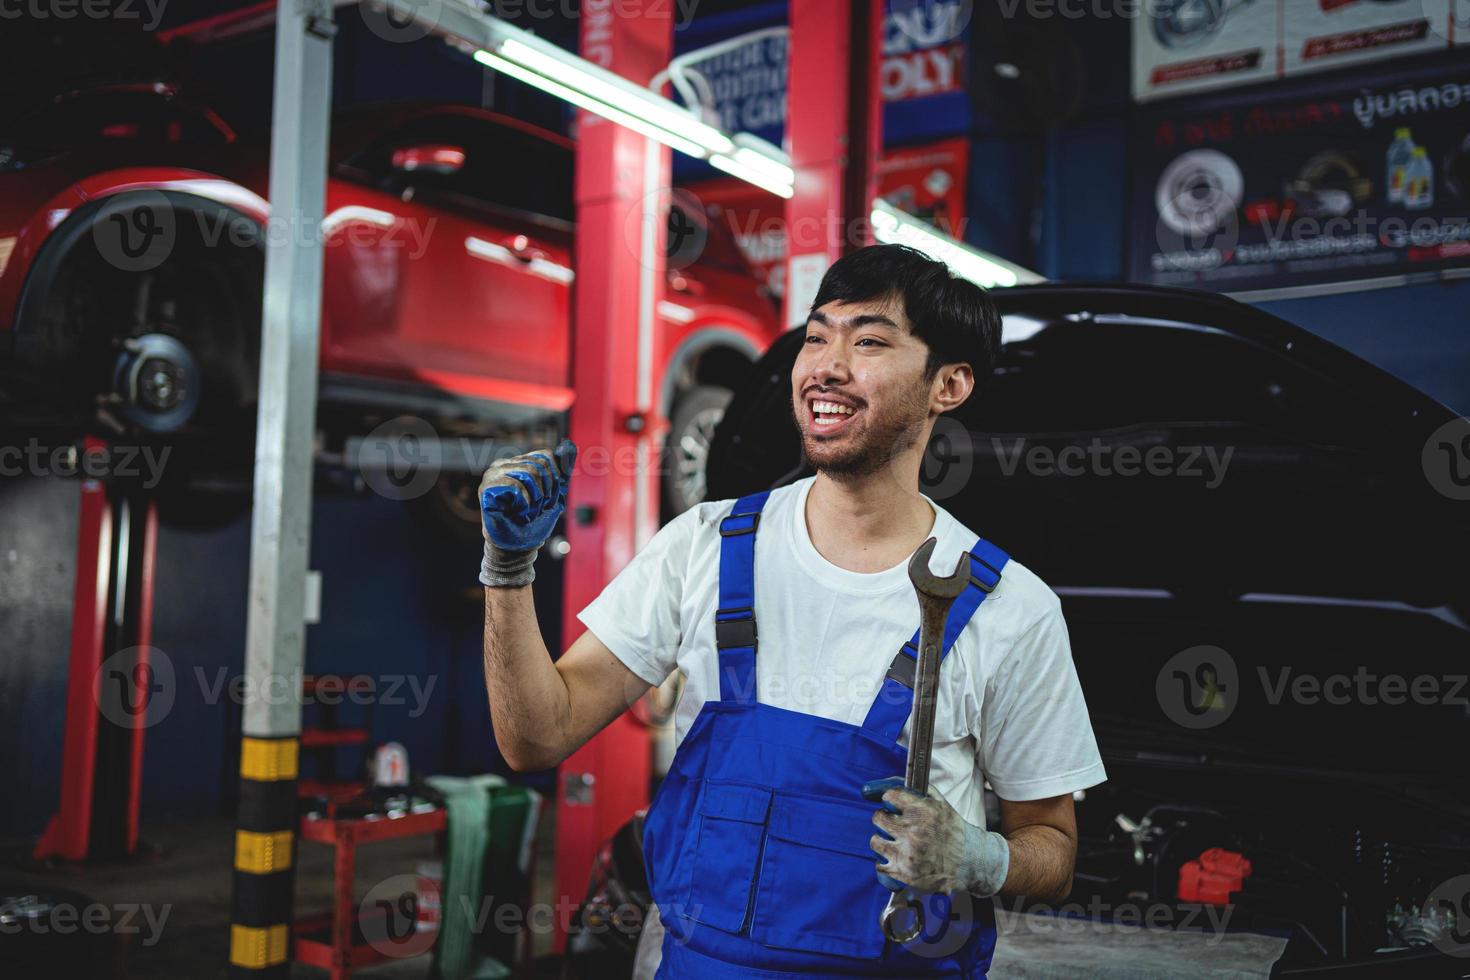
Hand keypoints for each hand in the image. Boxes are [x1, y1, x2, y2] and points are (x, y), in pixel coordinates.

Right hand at [478, 439, 575, 586]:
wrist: (517, 547)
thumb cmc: (533, 522)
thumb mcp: (554, 493)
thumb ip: (561, 470)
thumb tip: (570, 445)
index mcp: (517, 463)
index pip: (545, 456)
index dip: (554, 478)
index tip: (548, 498)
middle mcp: (503, 464)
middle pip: (539, 465)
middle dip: (546, 492)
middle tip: (536, 509)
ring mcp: (492, 475)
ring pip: (530, 474)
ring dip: (536, 500)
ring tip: (527, 513)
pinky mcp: (486, 488)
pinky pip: (517, 486)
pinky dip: (525, 504)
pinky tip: (518, 513)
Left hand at [863, 776, 1009, 896]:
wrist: (971, 862)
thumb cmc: (954, 830)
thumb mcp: (941, 803)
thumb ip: (916, 790)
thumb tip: (885, 787)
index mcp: (922, 811)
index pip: (888, 797)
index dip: (890, 800)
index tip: (894, 805)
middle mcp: (913, 831)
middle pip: (878, 818)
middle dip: (885, 819)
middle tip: (895, 825)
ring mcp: (907, 854)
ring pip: (875, 841)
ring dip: (883, 841)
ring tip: (896, 843)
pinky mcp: (904, 873)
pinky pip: (879, 865)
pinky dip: (886, 863)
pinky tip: (898, 859)